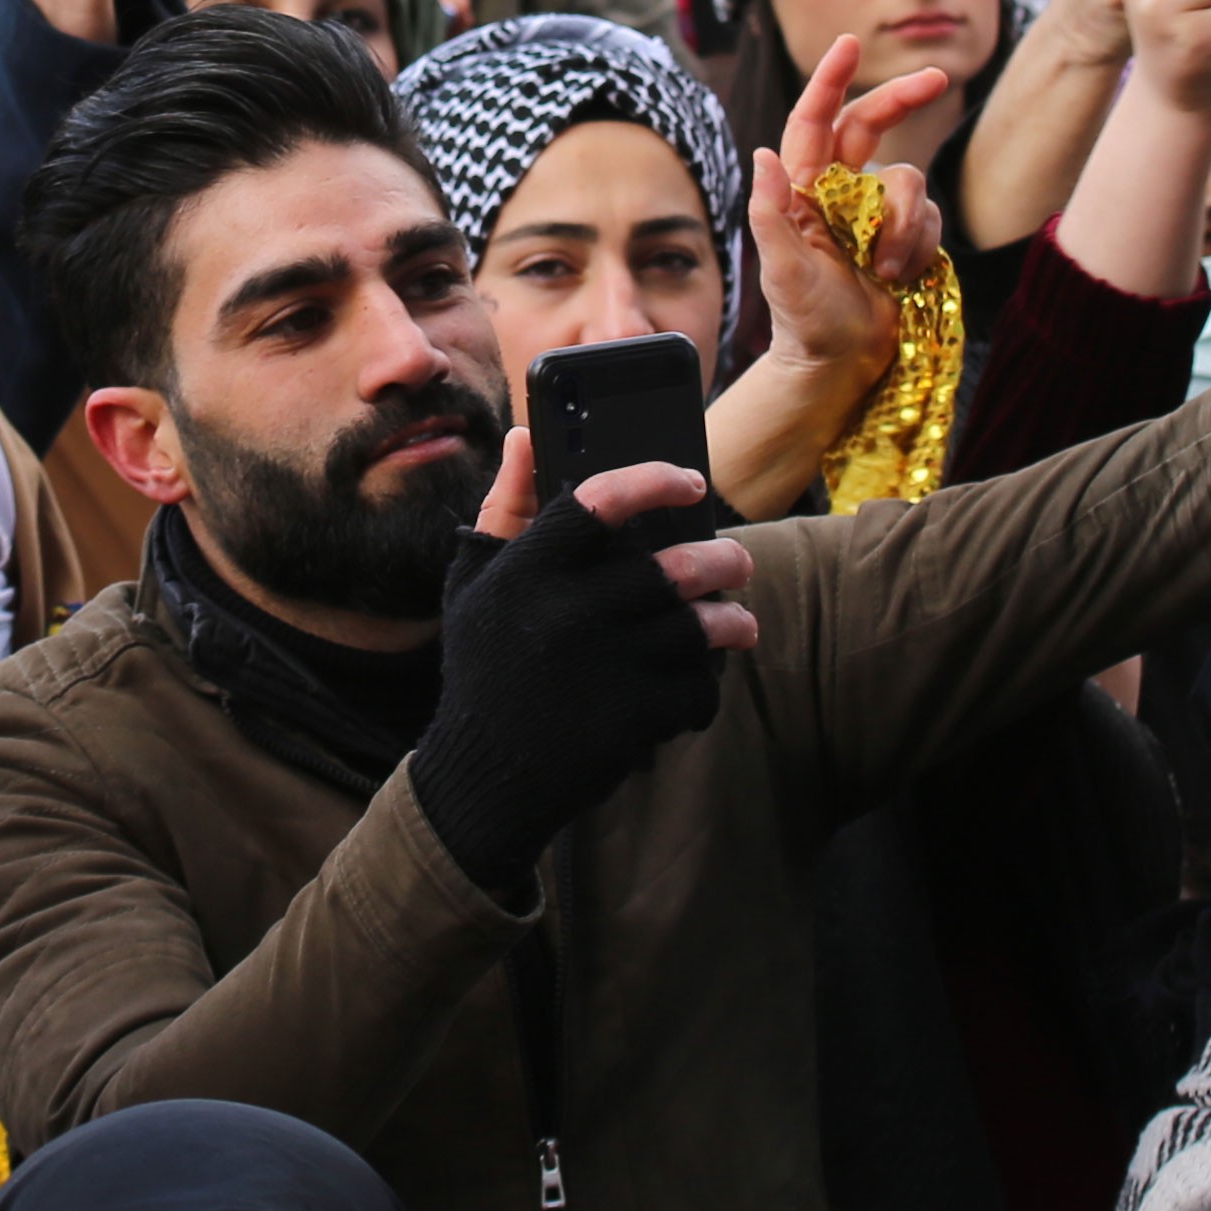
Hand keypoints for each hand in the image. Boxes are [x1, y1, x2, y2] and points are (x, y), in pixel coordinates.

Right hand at [417, 438, 755, 891]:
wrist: (482, 776)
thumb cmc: (483, 666)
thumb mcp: (474, 583)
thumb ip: (505, 507)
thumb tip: (526, 435)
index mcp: (528, 570)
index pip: (603, 499)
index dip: (656, 480)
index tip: (690, 481)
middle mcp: (568, 611)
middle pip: (677, 566)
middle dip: (724, 560)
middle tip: (735, 563)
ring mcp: (605, 666)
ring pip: (702, 626)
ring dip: (733, 621)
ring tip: (737, 622)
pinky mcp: (632, 718)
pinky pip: (698, 687)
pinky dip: (708, 685)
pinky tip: (702, 680)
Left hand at [741, 34, 950, 392]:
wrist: (841, 363)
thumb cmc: (803, 321)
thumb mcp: (781, 271)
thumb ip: (770, 214)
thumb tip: (762, 154)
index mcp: (802, 189)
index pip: (814, 121)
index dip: (831, 80)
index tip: (850, 44)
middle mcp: (840, 191)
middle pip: (873, 124)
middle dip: (904, 98)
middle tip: (938, 79)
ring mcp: (876, 213)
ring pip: (910, 182)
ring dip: (904, 225)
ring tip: (884, 270)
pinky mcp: (907, 235)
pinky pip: (929, 218)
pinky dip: (919, 245)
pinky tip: (901, 276)